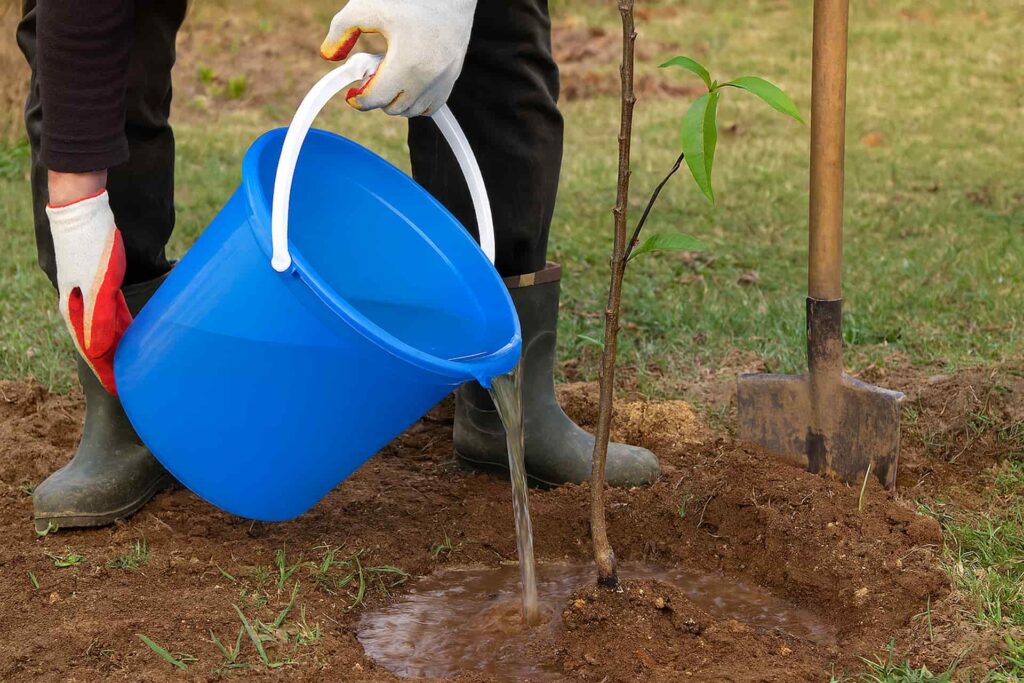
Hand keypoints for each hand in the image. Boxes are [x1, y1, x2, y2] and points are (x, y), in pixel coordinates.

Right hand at [47, 190, 131, 393]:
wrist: (84, 211)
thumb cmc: (91, 245)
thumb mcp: (98, 284)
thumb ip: (99, 319)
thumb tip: (99, 351)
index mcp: (76, 312)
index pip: (93, 353)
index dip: (107, 374)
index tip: (121, 394)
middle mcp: (81, 308)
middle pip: (101, 346)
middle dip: (115, 367)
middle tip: (134, 388)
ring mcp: (92, 296)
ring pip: (109, 331)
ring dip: (121, 350)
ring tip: (136, 369)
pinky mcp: (104, 284)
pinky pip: (115, 314)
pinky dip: (124, 329)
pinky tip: (136, 337)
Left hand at [320, 0, 476, 116]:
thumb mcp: (368, 7)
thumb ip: (342, 29)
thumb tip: (328, 55)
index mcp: (407, 60)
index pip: (379, 98)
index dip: (360, 99)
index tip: (352, 94)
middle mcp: (429, 75)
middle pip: (395, 108)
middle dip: (378, 96)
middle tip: (373, 72)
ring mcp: (444, 79)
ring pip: (413, 111)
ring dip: (396, 100)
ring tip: (391, 73)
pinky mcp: (453, 77)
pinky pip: (431, 107)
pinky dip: (416, 101)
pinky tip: (407, 81)